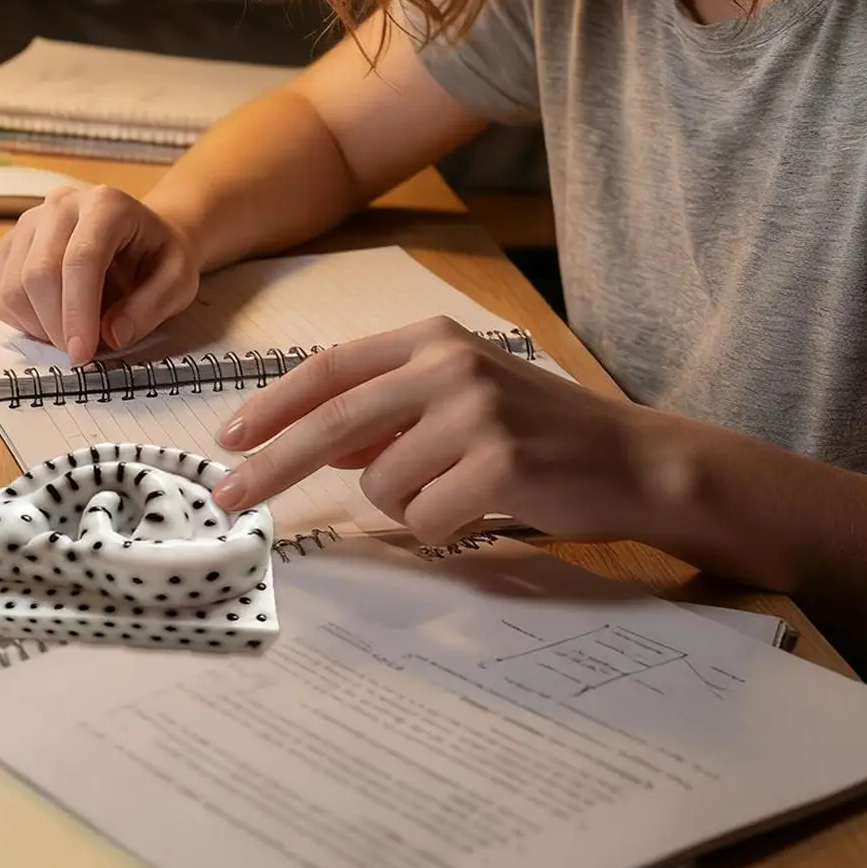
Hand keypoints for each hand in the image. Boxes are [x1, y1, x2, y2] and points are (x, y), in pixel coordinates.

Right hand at [0, 185, 201, 363]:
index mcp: (106, 204)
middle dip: (57, 327)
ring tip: (73, 334)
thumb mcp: (178, 282)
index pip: (80, 259)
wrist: (140, 237)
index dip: (78, 312)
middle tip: (82, 354)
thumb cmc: (158, 258)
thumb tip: (113, 335)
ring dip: (40, 328)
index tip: (84, 354)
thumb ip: (152, 307)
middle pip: (39, 272)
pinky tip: (54, 322)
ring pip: (13, 287)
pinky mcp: (11, 244)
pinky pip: (1, 294)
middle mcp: (61, 205)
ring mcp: (29, 222)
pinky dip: (24, 322)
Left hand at [211, 316, 669, 544]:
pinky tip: (480, 511)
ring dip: (404, 504)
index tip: (229, 439)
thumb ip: (386, 414)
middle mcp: (449, 364)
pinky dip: (438, 528)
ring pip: (380, 482)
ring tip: (459, 491)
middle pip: (331, 421)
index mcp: (432, 339)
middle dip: (272, 465)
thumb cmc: (537, 433)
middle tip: (229, 499)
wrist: (636, 460)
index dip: (273, 406)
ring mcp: (476, 411)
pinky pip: (423, 517)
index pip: (330, 370)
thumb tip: (307, 440)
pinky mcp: (500, 462)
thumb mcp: (458, 400)